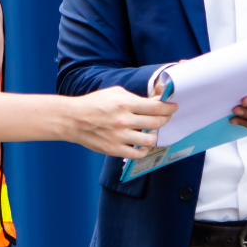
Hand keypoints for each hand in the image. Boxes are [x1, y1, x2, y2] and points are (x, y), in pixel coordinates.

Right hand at [64, 86, 178, 158]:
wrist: (73, 119)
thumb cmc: (94, 103)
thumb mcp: (115, 93)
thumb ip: (135, 98)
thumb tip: (154, 103)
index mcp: (125, 103)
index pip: (156, 108)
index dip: (168, 108)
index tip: (172, 108)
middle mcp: (124, 120)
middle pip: (156, 123)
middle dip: (165, 120)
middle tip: (164, 118)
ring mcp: (119, 136)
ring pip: (149, 140)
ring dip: (153, 136)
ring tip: (150, 133)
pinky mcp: (114, 149)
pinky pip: (137, 153)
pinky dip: (143, 150)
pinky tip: (141, 145)